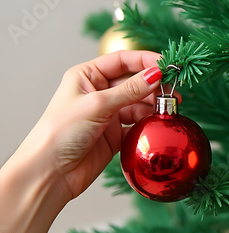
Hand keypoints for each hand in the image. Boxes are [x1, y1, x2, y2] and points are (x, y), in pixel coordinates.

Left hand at [19, 50, 171, 199]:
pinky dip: (148, 125)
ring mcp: (108, 115)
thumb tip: (156, 75)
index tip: (168, 66)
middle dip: (154, 87)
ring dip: (154, 107)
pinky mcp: (115, 135)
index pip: (122, 60)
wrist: (51, 172)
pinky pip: (138, 125)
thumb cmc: (62, 132)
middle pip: (134, 83)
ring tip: (168, 111)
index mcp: (88, 76)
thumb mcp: (97, 104)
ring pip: (139, 105)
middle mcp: (99, 93)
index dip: (146, 61)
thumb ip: (129, 90)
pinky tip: (158, 126)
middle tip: (174, 93)